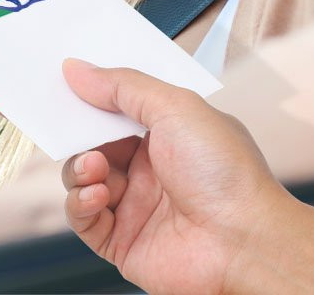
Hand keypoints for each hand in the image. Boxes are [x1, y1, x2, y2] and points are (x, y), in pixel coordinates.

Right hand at [61, 59, 313, 294]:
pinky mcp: (122, 241)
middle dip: (78, 135)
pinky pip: (82, 218)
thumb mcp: (175, 106)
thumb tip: (76, 69)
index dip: (89, 98)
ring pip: (80, 179)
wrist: (247, 244)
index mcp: (164, 136)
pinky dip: (79, 202)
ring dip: (78, 168)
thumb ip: (122, 85)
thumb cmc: (227, 174)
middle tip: (72, 127)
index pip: (113, 111)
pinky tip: (96, 194)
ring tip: (95, 167)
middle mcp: (147, 170)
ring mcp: (133, 206)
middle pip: (91, 143)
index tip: (66, 84)